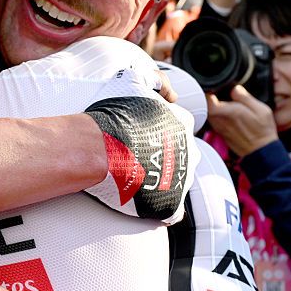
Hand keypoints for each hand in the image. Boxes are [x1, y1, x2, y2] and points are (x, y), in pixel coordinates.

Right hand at [83, 69, 193, 222]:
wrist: (101, 150)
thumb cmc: (114, 116)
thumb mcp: (132, 80)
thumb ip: (154, 79)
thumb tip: (168, 92)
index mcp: (182, 123)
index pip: (179, 127)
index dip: (159, 131)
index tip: (140, 136)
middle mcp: (189, 151)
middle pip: (182, 155)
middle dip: (164, 156)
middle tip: (136, 157)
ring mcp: (182, 180)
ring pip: (177, 181)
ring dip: (161, 181)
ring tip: (135, 179)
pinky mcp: (170, 205)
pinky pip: (171, 211)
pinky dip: (159, 209)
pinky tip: (142, 202)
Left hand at [206, 85, 279, 156]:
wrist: (262, 151)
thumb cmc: (263, 131)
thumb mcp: (261, 109)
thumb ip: (245, 97)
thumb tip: (235, 88)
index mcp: (228, 112)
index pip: (206, 99)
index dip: (207, 90)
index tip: (214, 86)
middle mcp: (219, 120)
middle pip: (205, 104)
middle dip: (211, 96)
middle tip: (221, 91)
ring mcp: (218, 127)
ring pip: (208, 112)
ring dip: (214, 105)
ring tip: (225, 101)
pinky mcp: (220, 132)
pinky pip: (213, 119)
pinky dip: (217, 114)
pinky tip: (228, 112)